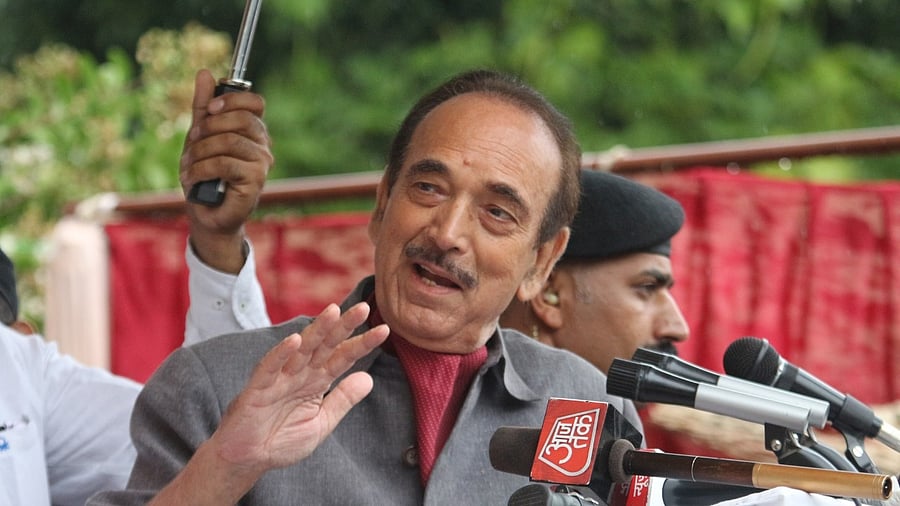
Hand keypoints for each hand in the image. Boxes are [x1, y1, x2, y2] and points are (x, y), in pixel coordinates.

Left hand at [180, 69, 273, 272]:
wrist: (205, 213)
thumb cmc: (205, 175)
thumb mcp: (198, 136)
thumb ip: (203, 107)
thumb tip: (205, 73)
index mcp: (253, 132)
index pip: (255, 103)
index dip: (232, 99)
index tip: (211, 108)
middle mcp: (263, 146)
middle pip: (241, 119)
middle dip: (209, 126)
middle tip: (193, 140)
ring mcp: (262, 164)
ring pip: (230, 141)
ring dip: (200, 151)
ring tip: (189, 164)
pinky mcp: (255, 182)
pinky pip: (225, 163)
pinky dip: (201, 168)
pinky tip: (193, 178)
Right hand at [212, 301, 387, 473]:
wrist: (248, 460)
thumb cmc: (282, 440)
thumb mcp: (322, 422)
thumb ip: (343, 400)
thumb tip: (369, 378)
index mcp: (317, 381)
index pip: (343, 357)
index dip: (362, 344)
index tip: (384, 330)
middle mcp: (300, 373)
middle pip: (325, 345)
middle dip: (343, 326)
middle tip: (363, 308)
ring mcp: (279, 378)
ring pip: (301, 349)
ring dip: (316, 330)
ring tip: (333, 311)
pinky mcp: (258, 389)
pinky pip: (270, 368)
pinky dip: (281, 354)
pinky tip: (294, 340)